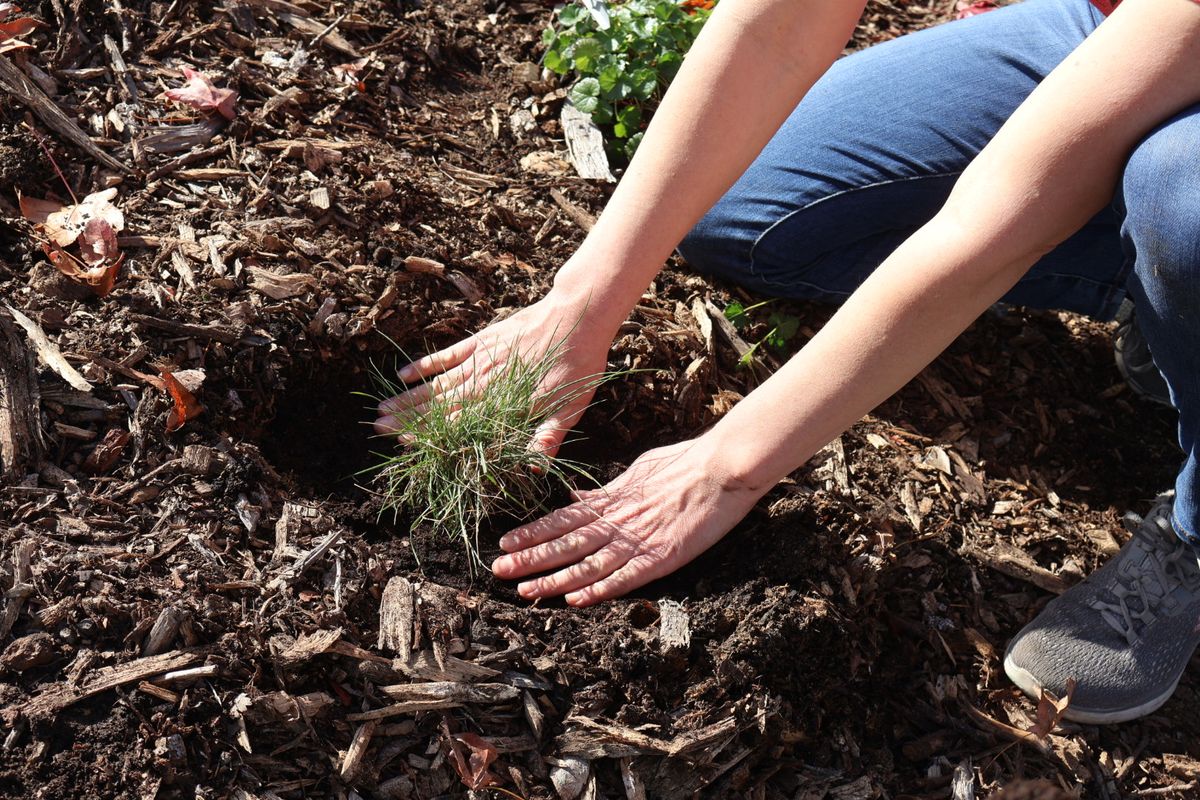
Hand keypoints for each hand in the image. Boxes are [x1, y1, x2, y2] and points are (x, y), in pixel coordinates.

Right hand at [373, 288, 615, 454]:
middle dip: (407, 417)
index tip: (403, 442)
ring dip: (409, 396)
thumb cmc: (578, 366)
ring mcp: (481, 359)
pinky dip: (425, 364)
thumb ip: (549, 437)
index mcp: (504, 403)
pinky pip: (448, 354)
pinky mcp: (483, 340)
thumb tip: (535, 467)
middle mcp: (486, 382)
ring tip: (381, 407)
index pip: (459, 422)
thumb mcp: (572, 407)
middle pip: (439, 403)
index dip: (430, 432)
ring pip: (437, 382)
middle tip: (377, 427)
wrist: (579, 316)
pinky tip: (403, 374)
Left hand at [491, 436, 766, 605]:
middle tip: (498, 570)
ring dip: (554, 580)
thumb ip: (609, 491)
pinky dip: (600, 590)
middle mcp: (619, 521)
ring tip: (525, 591)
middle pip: (565, 542)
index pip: (563, 519)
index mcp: (613, 499)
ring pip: (587, 563)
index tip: (505, 543)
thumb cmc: (686, 462)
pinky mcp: (663, 556)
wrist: (723, 465)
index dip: (532, 532)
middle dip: (530, 558)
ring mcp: (639, 539)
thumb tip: (581, 500)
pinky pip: (626, 577)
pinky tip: (576, 601)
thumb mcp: (638, 470)